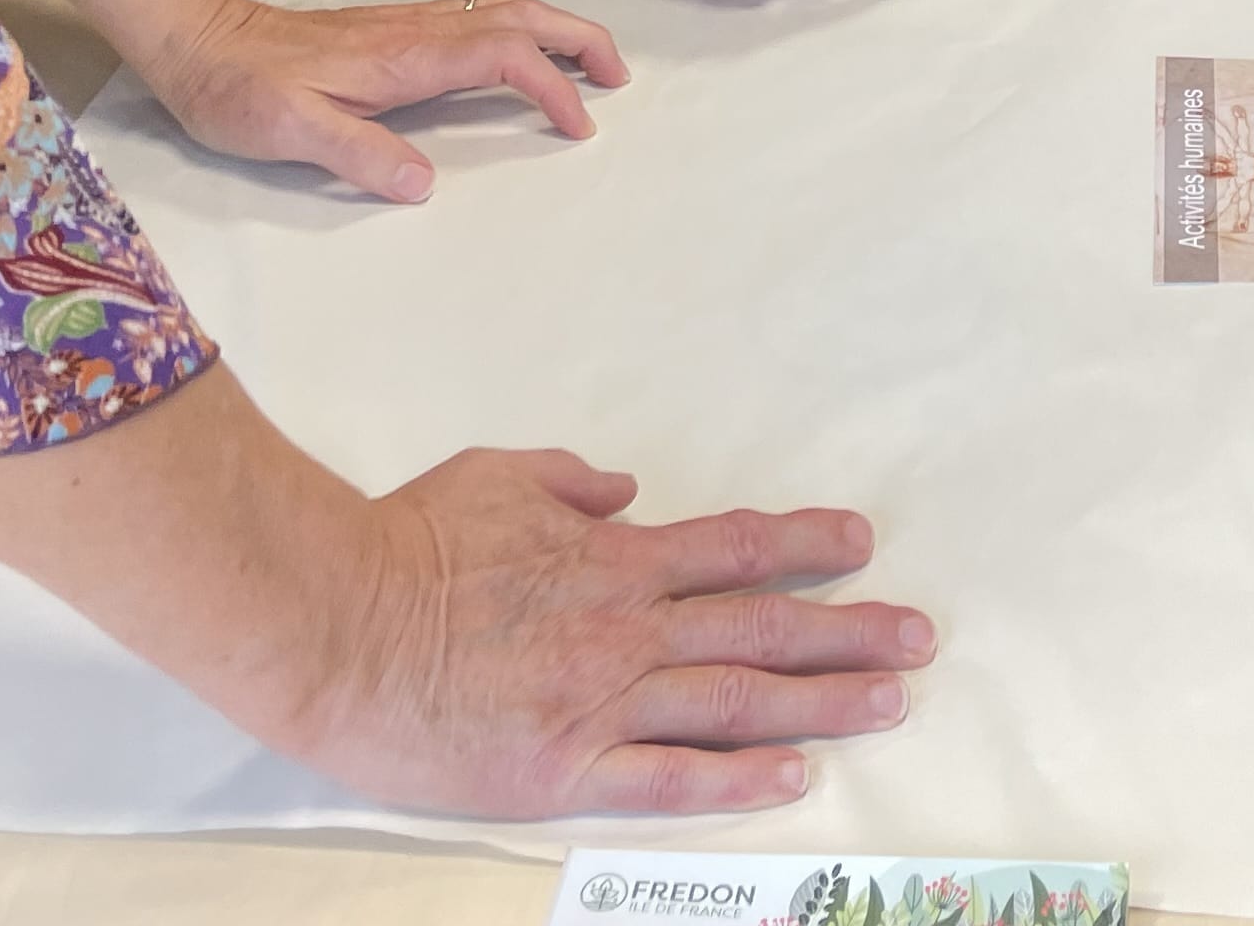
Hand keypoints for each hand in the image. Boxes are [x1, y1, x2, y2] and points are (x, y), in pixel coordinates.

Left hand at [71, 0, 626, 197]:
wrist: (198, 41)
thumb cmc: (238, 90)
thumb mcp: (288, 132)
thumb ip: (358, 153)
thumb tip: (424, 183)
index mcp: (404, 56)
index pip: (502, 58)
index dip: (550, 86)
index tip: (577, 125)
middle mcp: (415, 30)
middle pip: (519, 15)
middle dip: (578, 37)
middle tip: (620, 76)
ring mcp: (406, 24)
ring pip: (501, 8)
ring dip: (555, 27)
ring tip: (590, 61)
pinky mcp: (393, 30)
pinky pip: (477, 16)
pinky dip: (520, 27)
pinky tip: (520, 52)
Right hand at [284, 443, 932, 815]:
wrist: (335, 622)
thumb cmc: (405, 544)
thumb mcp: (498, 473)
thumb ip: (570, 480)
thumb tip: (624, 490)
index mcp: (611, 556)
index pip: (735, 546)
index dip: (807, 545)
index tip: (862, 545)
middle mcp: (625, 627)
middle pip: (761, 626)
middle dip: (850, 630)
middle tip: (918, 637)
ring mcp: (601, 702)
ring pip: (737, 699)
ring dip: (822, 702)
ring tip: (890, 703)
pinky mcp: (564, 770)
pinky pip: (668, 777)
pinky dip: (735, 779)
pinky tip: (792, 777)